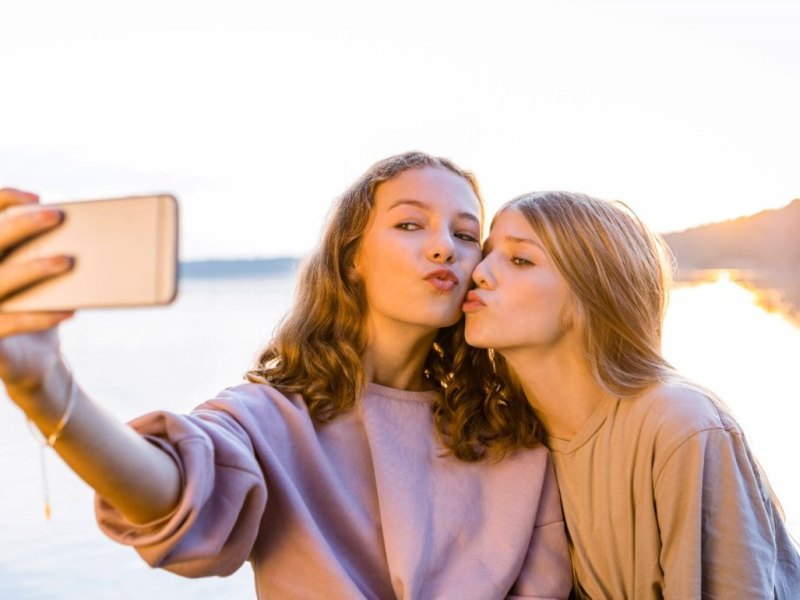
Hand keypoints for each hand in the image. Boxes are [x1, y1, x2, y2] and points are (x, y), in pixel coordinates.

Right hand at [0, 188, 72, 392]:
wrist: (34, 363)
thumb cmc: (42, 310)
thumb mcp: (43, 281)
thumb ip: (51, 256)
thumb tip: (93, 234)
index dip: (4, 200)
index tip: (38, 197)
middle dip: (22, 225)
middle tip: (57, 216)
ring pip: (0, 279)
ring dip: (34, 268)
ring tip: (67, 261)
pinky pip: (10, 323)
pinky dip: (40, 316)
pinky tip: (69, 311)